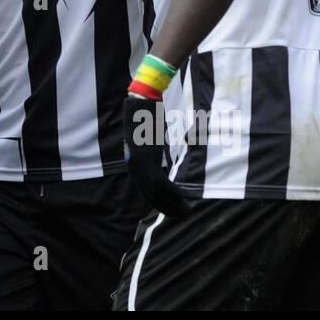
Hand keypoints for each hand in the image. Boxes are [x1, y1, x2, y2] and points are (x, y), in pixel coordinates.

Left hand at [123, 94, 191, 218]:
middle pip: (151, 196)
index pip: (145, 192)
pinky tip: (184, 200)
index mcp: (133, 164)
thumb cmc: (145, 118)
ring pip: (157, 193)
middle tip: (182, 216)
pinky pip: (162, 183)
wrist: (141, 103)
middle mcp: (134, 167)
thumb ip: (152, 153)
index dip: (158, 204)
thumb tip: (160, 161)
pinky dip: (173, 194)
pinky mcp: (148, 159)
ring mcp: (140, 164)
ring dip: (173, 205)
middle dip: (167, 209)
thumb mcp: (147, 140)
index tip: (171, 211)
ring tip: (187, 213)